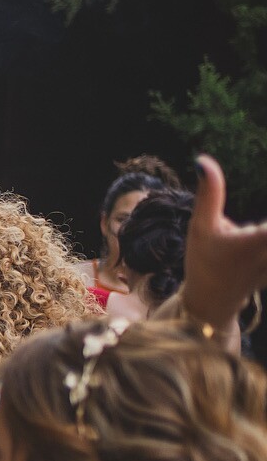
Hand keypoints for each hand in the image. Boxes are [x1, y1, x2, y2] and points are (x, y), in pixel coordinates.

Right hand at [177, 155, 266, 340]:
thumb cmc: (203, 261)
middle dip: (266, 229)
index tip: (263, 221)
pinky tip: (263, 241)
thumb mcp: (201, 226)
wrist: (210, 300)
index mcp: (258, 240)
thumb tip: (203, 160)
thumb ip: (209, 193)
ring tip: (257, 233)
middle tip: (260, 225)